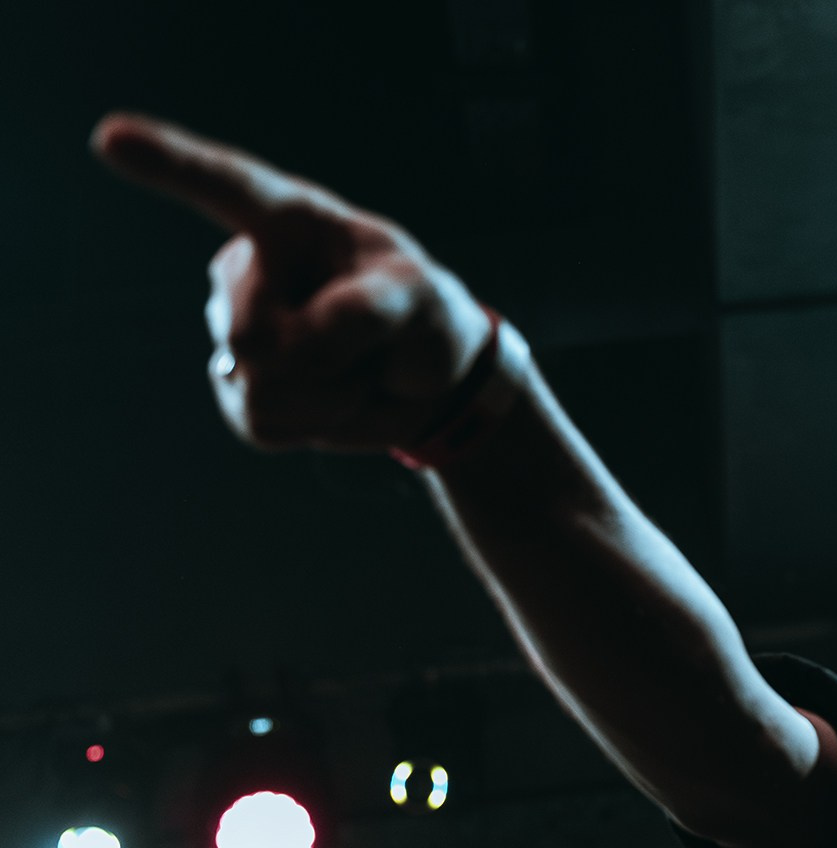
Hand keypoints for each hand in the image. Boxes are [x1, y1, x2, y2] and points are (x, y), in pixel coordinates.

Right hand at [91, 113, 495, 452]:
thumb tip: (284, 352)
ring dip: (331, 395)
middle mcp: (249, 268)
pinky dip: (315, 424)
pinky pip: (262, 423)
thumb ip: (363, 312)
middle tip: (372, 343)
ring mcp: (236, 328)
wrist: (428, 383)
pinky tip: (334, 398)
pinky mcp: (238, 387)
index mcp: (291, 222)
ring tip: (356, 368)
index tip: (111, 137)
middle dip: (326, 357)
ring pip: (259, 387)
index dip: (169, 162)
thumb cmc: (424, 318)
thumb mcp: (421, 302)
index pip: (228, 187)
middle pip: (251, 332)